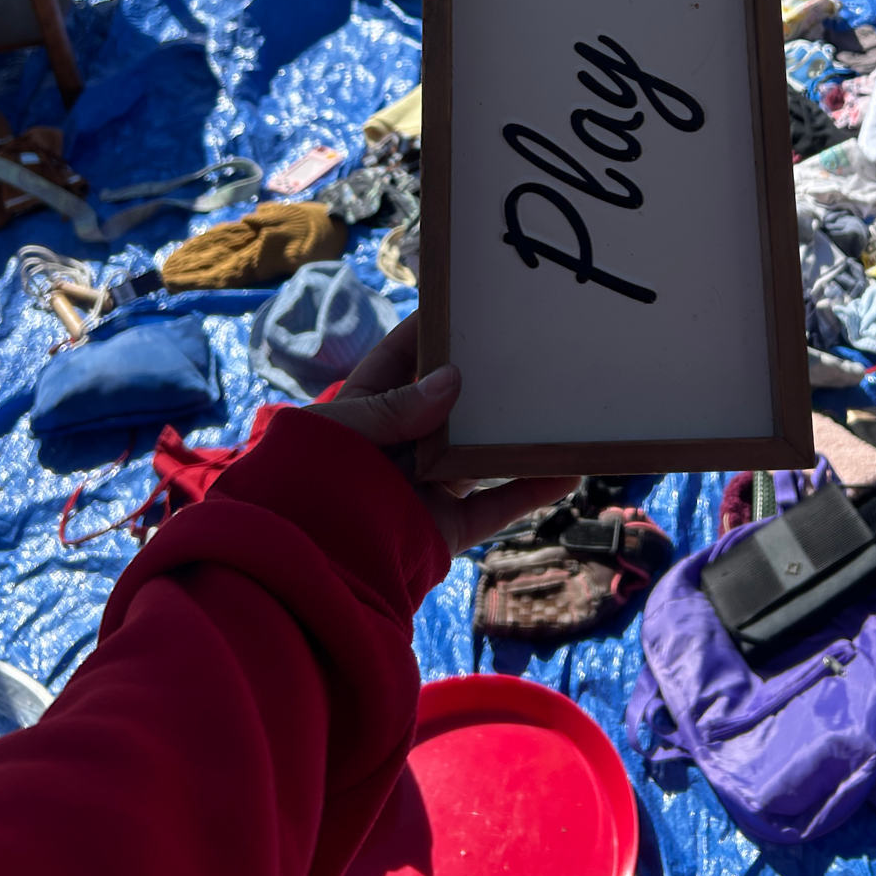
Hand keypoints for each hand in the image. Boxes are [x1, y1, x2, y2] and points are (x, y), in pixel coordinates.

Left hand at [309, 312, 577, 554]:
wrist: (309, 569)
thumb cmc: (307, 486)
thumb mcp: (342, 431)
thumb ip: (395, 407)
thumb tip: (451, 380)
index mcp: (363, 415)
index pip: (397, 362)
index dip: (427, 332)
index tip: (464, 305)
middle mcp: (398, 448)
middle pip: (447, 406)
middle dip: (480, 380)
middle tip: (523, 346)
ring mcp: (425, 488)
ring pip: (480, 454)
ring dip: (516, 434)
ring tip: (556, 403)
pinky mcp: (446, 528)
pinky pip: (497, 505)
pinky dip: (533, 488)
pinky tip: (568, 468)